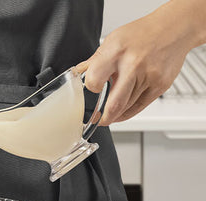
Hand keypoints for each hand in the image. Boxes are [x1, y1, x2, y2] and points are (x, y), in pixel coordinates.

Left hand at [77, 1, 202, 125]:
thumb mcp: (113, 40)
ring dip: (115, 114)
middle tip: (97, 120)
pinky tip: (121, 113)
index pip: (95, 80)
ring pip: (127, 107)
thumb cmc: (142, 34)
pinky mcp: (160, 86)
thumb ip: (95, 60)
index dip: (91, 87)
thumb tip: (78, 73)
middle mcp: (133, 66)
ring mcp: (149, 77)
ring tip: (109, 114)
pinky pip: (140, 107)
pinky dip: (128, 113)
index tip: (92, 88)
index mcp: (116, 52)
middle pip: (115, 103)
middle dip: (103, 117)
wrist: (173, 29)